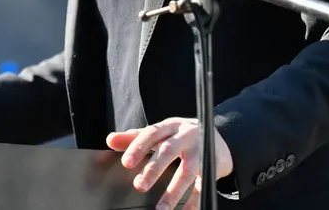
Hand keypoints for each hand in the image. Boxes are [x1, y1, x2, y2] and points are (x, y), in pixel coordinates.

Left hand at [106, 117, 232, 209]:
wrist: (219, 137)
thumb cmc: (180, 136)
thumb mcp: (160, 133)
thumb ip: (135, 137)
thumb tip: (110, 140)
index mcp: (170, 126)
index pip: (151, 133)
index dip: (138, 147)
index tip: (126, 163)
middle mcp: (186, 136)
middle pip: (169, 150)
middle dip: (154, 168)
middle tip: (139, 185)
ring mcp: (201, 151)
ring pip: (187, 171)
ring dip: (174, 192)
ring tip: (161, 209)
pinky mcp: (213, 166)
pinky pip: (203, 186)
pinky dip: (195, 202)